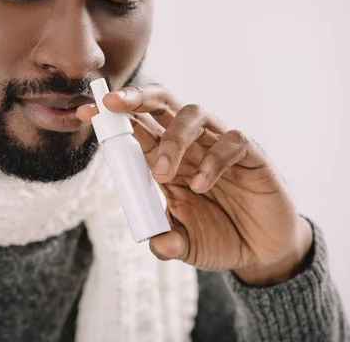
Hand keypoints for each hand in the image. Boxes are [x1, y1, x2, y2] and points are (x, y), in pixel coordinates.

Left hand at [77, 84, 312, 285]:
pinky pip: (232, 141)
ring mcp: (220, 146)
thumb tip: (156, 242)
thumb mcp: (185, 244)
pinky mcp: (252, 154)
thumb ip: (168, 241)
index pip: (137, 127)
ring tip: (161, 175)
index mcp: (166, 159)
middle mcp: (191, 145)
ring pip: (193, 114)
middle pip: (162, 103)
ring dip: (172, 140)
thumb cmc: (217, 237)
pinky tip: (202, 186)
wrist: (261, 251)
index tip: (87, 112)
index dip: (114, 117)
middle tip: (114, 105)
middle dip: (136, 98)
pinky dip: (214, 160)